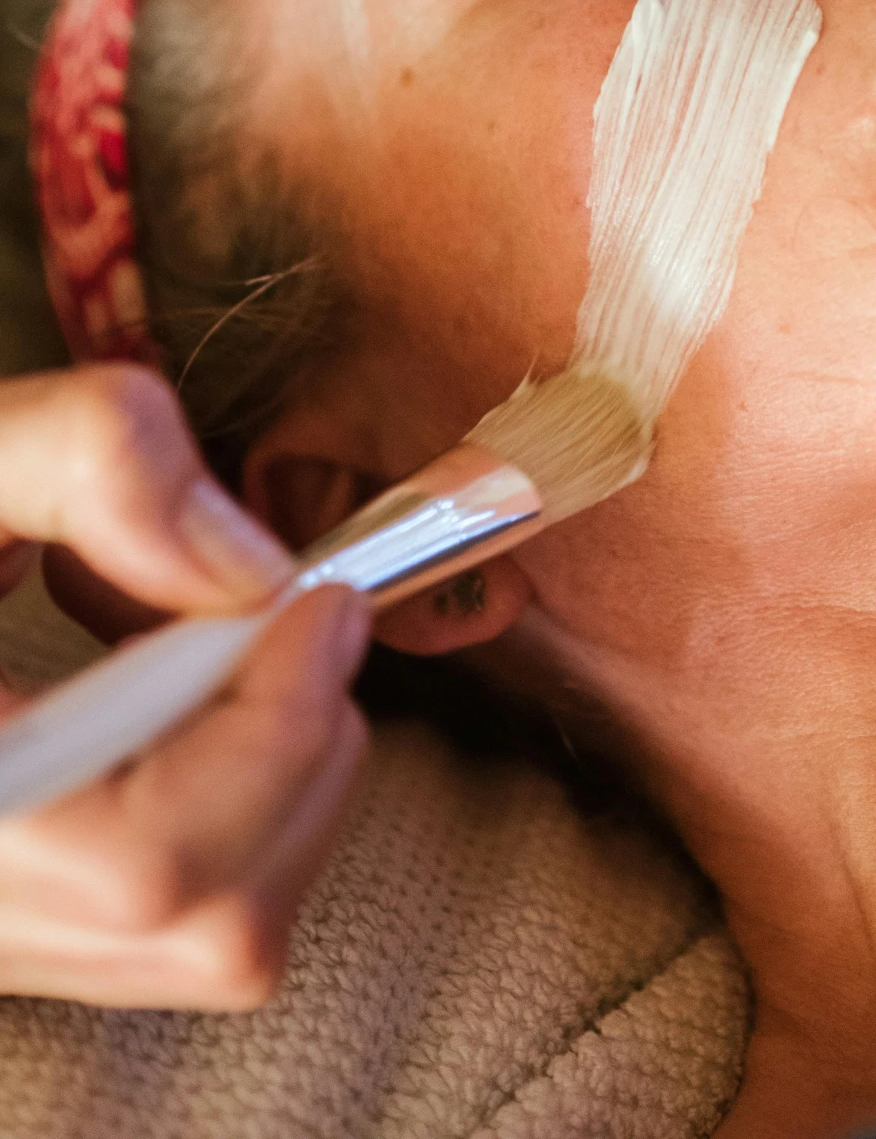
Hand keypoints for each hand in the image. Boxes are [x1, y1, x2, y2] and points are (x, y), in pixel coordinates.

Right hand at [0, 366, 369, 1007]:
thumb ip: (90, 460)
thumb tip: (246, 573)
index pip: (149, 865)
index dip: (272, 733)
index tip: (319, 599)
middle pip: (209, 924)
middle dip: (292, 745)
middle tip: (277, 609)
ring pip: (211, 942)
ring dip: (271, 776)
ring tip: (197, 646)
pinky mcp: (22, 932)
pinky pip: (174, 928)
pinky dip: (230, 811)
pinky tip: (165, 702)